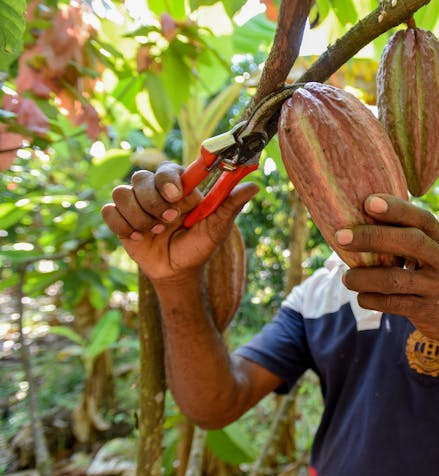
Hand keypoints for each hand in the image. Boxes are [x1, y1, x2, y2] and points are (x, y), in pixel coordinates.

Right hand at [100, 162, 257, 282]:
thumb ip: (231, 205)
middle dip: (153, 203)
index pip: (167, 168)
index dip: (168, 179)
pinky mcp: (120, 218)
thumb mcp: (218, 227)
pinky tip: (139, 238)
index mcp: (179, 186)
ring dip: (139, 217)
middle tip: (169, 221)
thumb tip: (254, 185)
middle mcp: (155, 190)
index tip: (178, 197)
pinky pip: (110, 212)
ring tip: (155, 233)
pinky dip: (123, 226)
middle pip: (140, 177)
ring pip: (122, 193)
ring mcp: (135, 203)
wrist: (178, 271)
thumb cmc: (199, 245)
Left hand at [336, 194, 438, 372]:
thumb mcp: (437, 255)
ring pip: (396, 279)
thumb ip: (411, 240)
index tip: (368, 202)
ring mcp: (436, 286)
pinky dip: (372, 299)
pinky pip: (394, 303)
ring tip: (347, 278)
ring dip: (365, 277)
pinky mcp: (427, 310)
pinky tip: (362, 297)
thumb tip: (362, 223)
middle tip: (341, 237)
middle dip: (373, 237)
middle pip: (410, 242)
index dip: (396, 208)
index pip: (422, 219)